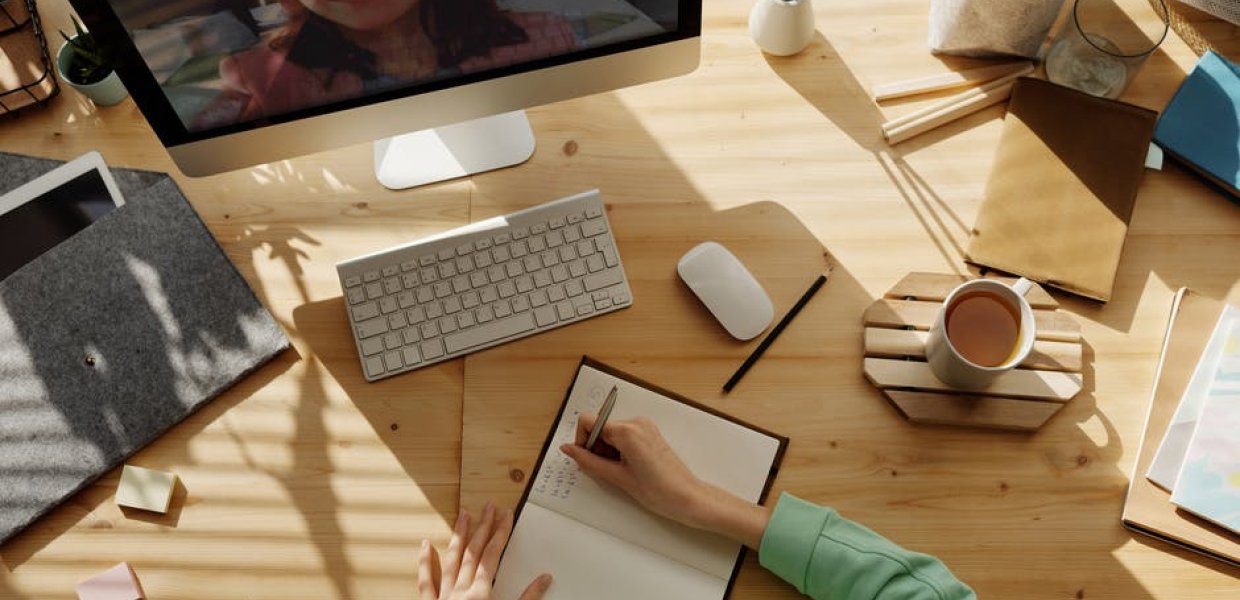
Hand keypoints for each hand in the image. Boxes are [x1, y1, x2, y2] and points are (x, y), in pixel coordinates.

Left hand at [418, 502, 552, 599]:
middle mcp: (460, 591)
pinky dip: (424, 562)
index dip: (501, 532)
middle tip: (489, 506)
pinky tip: (425, 545)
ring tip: (462, 515)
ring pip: (450, 560)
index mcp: (481, 593)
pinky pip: (425, 582)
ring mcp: (443, 598)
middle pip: (473, 551)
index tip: (506, 514)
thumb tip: (545, 578)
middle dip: (483, 527)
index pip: (493, 554)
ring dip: (458, 536)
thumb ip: (528, 599)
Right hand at [559, 416, 770, 548]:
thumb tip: (569, 450)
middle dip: (595, 447)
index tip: (585, 458)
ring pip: (611, 432)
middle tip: (605, 471)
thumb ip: (589, 461)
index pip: (588, 420)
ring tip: (619, 472)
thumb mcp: (617, 478)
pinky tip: (627, 468)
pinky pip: (624, 436)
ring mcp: (645, 427)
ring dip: (607, 450)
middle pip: (600, 426)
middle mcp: (636, 423)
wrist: (688, 498)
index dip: (582, 440)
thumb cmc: (659, 491)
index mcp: (627, 431)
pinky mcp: (649, 433)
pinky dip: (618, 450)